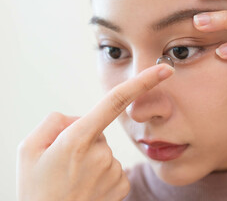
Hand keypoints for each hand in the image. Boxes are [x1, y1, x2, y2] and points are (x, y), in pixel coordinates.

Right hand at [16, 64, 173, 200]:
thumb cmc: (36, 189)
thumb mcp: (29, 149)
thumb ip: (55, 122)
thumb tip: (81, 119)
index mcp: (77, 139)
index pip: (115, 101)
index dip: (142, 82)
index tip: (165, 69)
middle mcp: (101, 153)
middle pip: (99, 131)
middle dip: (84, 139)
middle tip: (64, 164)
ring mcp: (113, 171)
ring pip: (105, 151)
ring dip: (91, 158)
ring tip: (72, 178)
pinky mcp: (122, 184)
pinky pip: (114, 167)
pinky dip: (101, 172)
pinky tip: (87, 186)